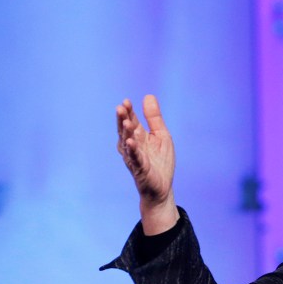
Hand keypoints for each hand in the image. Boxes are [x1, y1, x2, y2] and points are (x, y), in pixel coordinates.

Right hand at [116, 95, 178, 233]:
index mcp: (138, 136)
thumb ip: (154, 118)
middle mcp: (133, 146)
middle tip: (120, 107)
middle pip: (125, 130)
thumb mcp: (162, 135)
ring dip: (126, 133)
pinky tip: (130, 142)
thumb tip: (148, 96)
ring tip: (126, 122)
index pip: (131, 121)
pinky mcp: (140, 169)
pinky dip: (132, 150)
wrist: (162, 187)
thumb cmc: (160, 161)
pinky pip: (135, 158)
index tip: (126, 101)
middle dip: (123, 119)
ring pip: (127, 143)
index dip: (129, 111)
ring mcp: (134, 157)